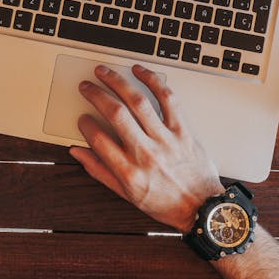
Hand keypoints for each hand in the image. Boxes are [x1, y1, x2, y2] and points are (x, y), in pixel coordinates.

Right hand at [70, 64, 224, 232]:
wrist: (201, 207)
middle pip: (115, 114)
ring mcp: (166, 139)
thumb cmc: (165, 203)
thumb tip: (78, 152)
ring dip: (118, 82)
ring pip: (138, 102)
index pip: (98, 139)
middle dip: (96, 95)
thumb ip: (99, 171)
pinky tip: (139, 71)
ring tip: (105, 72)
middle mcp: (146, 153)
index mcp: (129, 172)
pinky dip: (153, 81)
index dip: (85, 124)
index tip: (82, 118)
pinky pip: (168, 99)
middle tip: (86, 87)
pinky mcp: (183, 130)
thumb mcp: (126, 196)